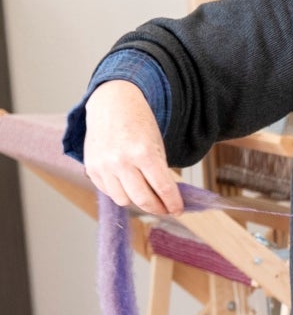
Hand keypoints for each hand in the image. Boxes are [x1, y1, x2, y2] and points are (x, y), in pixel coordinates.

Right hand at [83, 79, 182, 214]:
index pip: (163, 189)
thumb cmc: (140, 126)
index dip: (173, 204)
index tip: (178, 210)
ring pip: (123, 200)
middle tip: (165, 208)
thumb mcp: (157, 146)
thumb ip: (160, 173)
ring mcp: (103, 165)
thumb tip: (167, 201)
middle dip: (157, 208)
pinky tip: (127, 184)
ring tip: (145, 194)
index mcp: (144, 153)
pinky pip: (108, 192)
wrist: (112, 104)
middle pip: (142, 200)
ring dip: (137, 201)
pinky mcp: (91, 167)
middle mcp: (121, 161)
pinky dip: (120, 192)